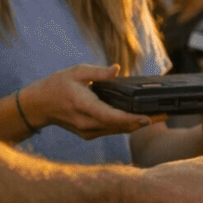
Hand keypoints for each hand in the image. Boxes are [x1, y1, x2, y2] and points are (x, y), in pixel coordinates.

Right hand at [21, 64, 149, 139]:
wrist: (37, 106)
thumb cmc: (56, 86)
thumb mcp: (76, 72)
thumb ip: (98, 72)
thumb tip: (116, 69)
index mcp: (84, 106)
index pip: (111, 116)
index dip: (131, 119)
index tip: (148, 118)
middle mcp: (87, 123)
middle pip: (120, 126)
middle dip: (143, 122)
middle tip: (165, 115)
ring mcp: (88, 131)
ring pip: (118, 131)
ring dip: (137, 125)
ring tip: (158, 117)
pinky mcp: (89, 133)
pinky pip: (112, 130)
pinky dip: (126, 126)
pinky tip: (140, 119)